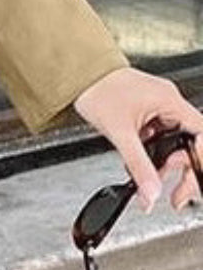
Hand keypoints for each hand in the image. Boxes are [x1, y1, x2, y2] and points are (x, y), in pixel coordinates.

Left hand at [74, 68, 202, 213]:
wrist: (79, 75)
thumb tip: (152, 192)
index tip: (192, 178)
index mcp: (170, 101)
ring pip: (175, 143)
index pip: (202, 134)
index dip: (200, 158)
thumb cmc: (97, 89)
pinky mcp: (147, 113)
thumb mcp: (120, 133)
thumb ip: (138, 165)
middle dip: (183, 170)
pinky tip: (139, 161)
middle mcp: (169, 103)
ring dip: (164, 164)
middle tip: (175, 195)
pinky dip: (153, 154)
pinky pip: (160, 138)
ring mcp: (159, 108)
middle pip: (192, 143)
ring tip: (150, 179)